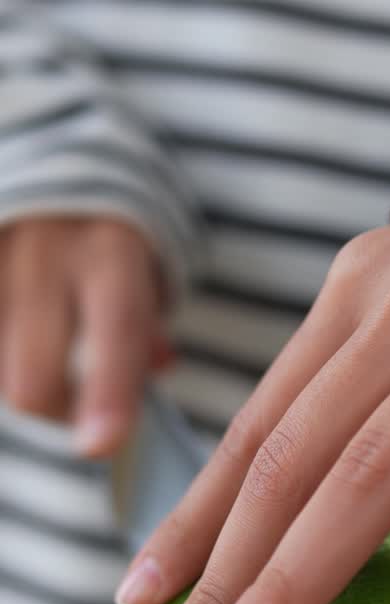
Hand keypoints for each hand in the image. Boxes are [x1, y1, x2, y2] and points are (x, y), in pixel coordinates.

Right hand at [0, 215, 165, 455]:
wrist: (45, 155)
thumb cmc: (101, 235)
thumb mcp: (139, 268)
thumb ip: (145, 327)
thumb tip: (158, 369)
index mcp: (110, 252)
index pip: (115, 335)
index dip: (108, 396)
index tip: (99, 446)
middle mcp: (44, 253)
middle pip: (33, 380)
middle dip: (58, 413)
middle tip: (76, 405)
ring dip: (18, 383)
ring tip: (41, 353)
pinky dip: (0, 358)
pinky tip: (16, 340)